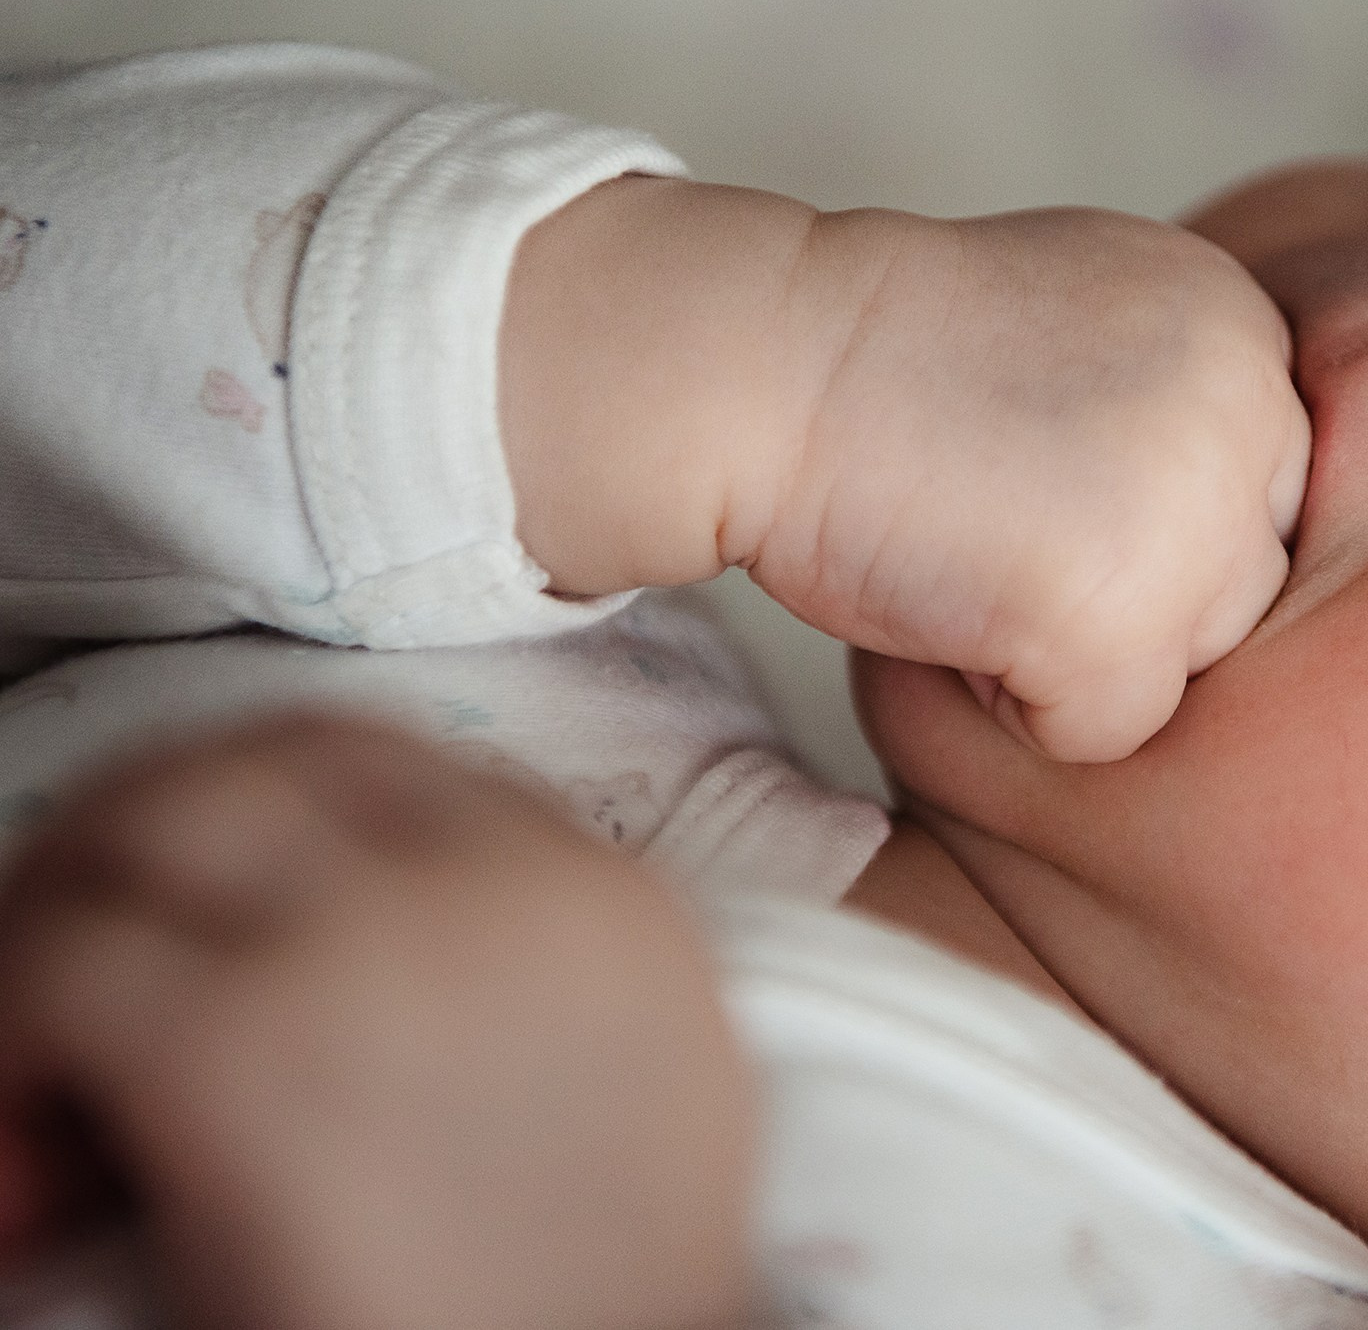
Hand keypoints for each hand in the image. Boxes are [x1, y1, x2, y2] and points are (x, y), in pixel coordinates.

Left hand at [0, 716, 755, 1329]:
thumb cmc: (598, 1299)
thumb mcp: (642, 1094)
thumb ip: (540, 981)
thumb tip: (373, 965)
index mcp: (606, 901)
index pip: (409, 774)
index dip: (277, 838)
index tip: (217, 934)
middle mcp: (501, 879)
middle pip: (279, 755)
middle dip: (157, 838)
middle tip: (86, 961)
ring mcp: (372, 934)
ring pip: (155, 814)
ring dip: (73, 909)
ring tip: (40, 1051)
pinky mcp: (245, 1033)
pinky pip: (65, 960)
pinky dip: (11, 1034)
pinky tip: (25, 1153)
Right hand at [505, 180, 1309, 764]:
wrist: (756, 366)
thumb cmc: (884, 360)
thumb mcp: (1087, 322)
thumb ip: (1183, 399)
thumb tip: (1244, 518)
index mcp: (1242, 325)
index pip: (1256, 498)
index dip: (1136, 515)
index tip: (1033, 469)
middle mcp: (1250, 406)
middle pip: (1241, 587)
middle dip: (1126, 584)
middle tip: (996, 510)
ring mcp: (1196, 511)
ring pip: (1191, 664)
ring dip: (1078, 642)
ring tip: (974, 548)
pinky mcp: (1125, 614)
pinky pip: (1111, 729)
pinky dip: (1018, 704)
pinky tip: (952, 600)